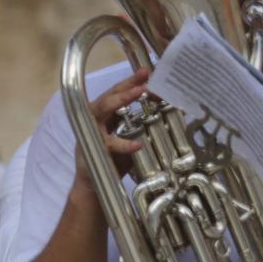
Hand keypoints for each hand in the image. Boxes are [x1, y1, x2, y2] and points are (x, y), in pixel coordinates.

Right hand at [74, 70, 149, 186]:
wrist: (94, 189)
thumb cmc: (113, 163)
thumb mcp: (130, 140)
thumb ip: (144, 126)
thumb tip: (172, 112)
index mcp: (104, 118)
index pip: (115, 95)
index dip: (130, 83)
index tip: (147, 72)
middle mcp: (93, 122)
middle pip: (107, 97)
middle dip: (125, 85)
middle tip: (144, 77)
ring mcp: (90, 135)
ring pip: (100, 111)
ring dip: (120, 100)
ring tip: (139, 93)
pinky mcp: (92, 151)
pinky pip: (108, 144)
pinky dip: (123, 144)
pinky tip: (137, 144)